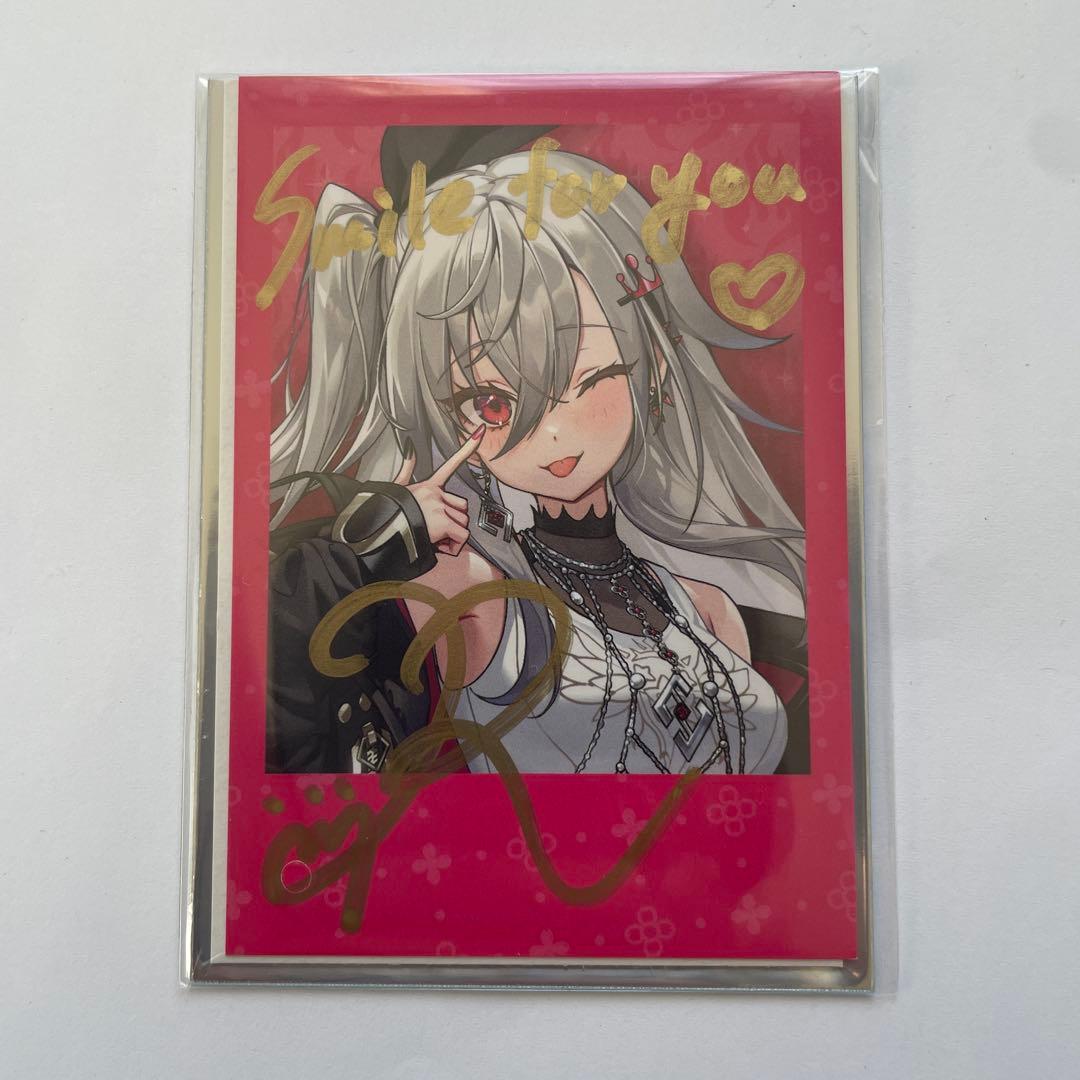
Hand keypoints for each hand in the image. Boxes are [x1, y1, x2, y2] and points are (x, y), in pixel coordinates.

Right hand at [395, 426, 484, 556]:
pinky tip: (438, 546)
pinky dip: (454, 546)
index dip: (466, 448)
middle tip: (436, 531)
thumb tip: (409, 448)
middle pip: (461, 507)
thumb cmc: (387, 513)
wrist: (377, 532)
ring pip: (462, 523)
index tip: (479, 433)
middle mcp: (434, 493)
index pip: (450, 464)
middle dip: (453, 522)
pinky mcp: (441, 522)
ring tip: (433, 539)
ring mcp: (438, 507)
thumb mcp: (395, 489)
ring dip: (452, 536)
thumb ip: (406, 469)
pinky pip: (462, 536)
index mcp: (427, 486)